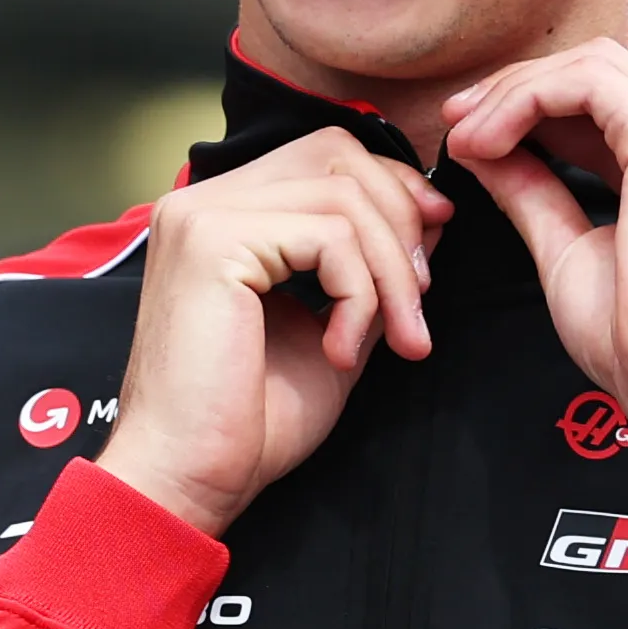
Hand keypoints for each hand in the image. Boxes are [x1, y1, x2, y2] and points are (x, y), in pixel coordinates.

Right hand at [97, 128, 447, 540]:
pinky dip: (359, 295)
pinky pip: (329, 237)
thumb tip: (428, 220)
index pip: (328, 154)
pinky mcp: (212, 241)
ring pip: (344, 197)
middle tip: (419, 304)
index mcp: (228, 215)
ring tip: (395, 340)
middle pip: (339, 156)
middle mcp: (206, 201)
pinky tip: (340, 351)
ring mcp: (203, 215)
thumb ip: (369, 271)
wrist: (192, 474)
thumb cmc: (252, 418)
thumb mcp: (335, 327)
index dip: (395, 188)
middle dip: (402, 223)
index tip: (434, 245)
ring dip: (391, 273)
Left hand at [438, 42, 627, 434]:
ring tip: (467, 133)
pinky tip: (488, 137)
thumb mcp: (572, 255)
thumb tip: (490, 154)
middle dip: (523, 90)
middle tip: (461, 124)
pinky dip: (526, 99)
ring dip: (518, 92)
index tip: (479, 139)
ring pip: (596, 66)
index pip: (616, 110)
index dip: (540, 111)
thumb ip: (536, 195)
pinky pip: (587, 83)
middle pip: (607, 73)